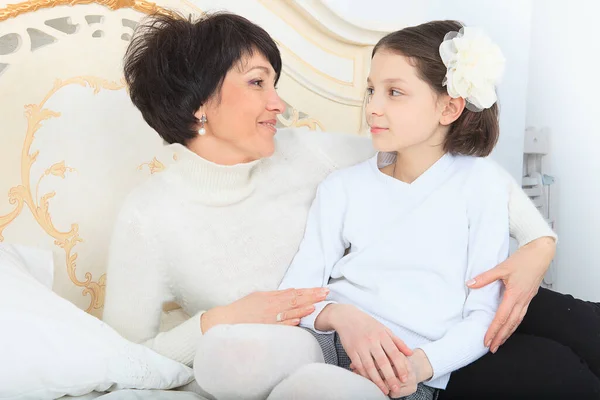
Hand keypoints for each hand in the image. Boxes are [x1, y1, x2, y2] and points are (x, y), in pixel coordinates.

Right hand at [201, 288, 328, 332]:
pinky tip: (298, 321)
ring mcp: (270, 317)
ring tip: (316, 305)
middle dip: (312, 297)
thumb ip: (276, 294)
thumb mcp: (260, 296)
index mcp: (273, 297)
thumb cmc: (244, 307)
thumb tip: (292, 291)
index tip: (322, 289)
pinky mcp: (265, 327)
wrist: (227, 318)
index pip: (295, 293)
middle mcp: (273, 306)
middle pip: (296, 300)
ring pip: (289, 312)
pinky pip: (279, 325)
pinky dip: (289, 322)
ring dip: (303, 308)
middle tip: (325, 294)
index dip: (309, 291)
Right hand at [317, 304, 412, 395]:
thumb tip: (410, 353)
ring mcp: (360, 346)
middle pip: (383, 362)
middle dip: (390, 377)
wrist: (347, 317)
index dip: (400, 367)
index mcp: (382, 335)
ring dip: (378, 381)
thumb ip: (398, 342)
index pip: (394, 353)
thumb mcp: (384, 329)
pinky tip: (371, 382)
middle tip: (396, 388)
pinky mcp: (351, 351)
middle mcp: (371, 341)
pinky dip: (366, 376)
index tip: (404, 377)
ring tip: (385, 390)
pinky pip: (359, 366)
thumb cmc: (368, 324)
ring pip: (370, 367)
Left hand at [467, 236, 555, 352]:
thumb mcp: (502, 267)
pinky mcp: (529, 297)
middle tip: (491, 348)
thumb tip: (470, 284)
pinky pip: (521, 315)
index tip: (486, 340)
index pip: (501, 317)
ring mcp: (527, 300)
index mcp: (515, 295)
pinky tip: (509, 327)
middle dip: (501, 337)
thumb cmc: (523, 259)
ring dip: (508, 333)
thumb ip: (485, 277)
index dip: (493, 330)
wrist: (541, 254)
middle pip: (510, 324)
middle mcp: (522, 300)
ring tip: (500, 342)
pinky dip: (514, 324)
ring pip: (517, 321)